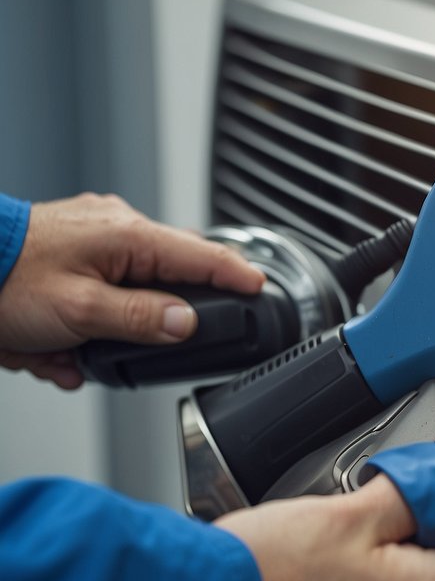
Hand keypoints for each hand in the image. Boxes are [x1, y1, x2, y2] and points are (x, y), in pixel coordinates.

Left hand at [0, 193, 263, 387]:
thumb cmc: (5, 279)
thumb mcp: (81, 311)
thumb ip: (143, 318)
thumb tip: (187, 324)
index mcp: (129, 235)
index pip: (204, 255)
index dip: (239, 275)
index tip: (262, 289)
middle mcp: (116, 228)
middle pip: (167, 277)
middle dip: (151, 320)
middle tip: (134, 347)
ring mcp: (93, 238)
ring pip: (129, 293)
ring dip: (106, 330)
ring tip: (67, 352)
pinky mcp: (72, 252)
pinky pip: (99, 294)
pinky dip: (83, 324)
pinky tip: (55, 345)